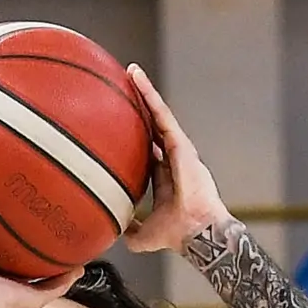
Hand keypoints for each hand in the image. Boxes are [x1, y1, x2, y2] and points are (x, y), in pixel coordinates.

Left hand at [119, 62, 230, 255]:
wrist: (196, 231)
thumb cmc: (177, 234)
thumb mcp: (143, 235)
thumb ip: (130, 230)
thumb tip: (111, 230)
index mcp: (165, 176)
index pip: (148, 150)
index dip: (136, 137)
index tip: (122, 125)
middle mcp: (173, 158)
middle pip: (153, 126)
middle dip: (141, 107)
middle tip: (125, 88)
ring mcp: (178, 149)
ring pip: (158, 114)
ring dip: (144, 92)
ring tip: (130, 73)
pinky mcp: (180, 142)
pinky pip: (162, 114)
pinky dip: (149, 95)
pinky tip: (137, 79)